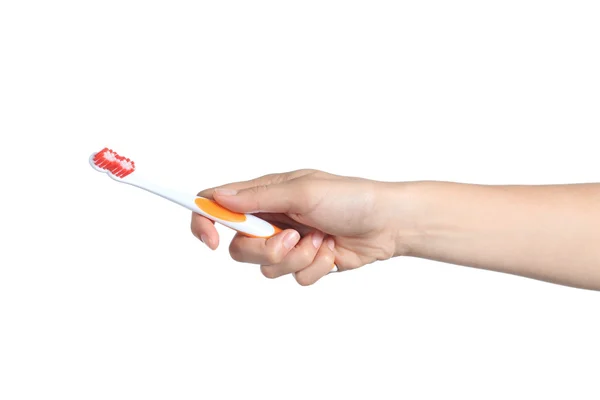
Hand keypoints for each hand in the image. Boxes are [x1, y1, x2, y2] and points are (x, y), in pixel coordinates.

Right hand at [191, 169, 408, 284]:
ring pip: (267, 267)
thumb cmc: (350, 197)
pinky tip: (331, 251)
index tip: (212, 240)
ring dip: (297, 257)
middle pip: (240, 248)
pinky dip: (314, 267)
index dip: (205, 222)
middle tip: (293, 237)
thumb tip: (218, 197)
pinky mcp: (305, 261)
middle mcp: (272, 218)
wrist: (387, 223)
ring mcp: (288, 242)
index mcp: (266, 194)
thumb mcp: (302, 191)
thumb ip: (259, 197)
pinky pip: (294, 277)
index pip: (218, 206)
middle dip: (267, 249)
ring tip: (321, 241)